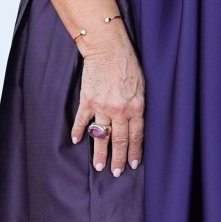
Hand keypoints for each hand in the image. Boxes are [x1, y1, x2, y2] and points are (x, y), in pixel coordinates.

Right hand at [70, 29, 145, 175]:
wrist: (109, 48)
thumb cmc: (129, 65)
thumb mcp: (142, 87)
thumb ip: (139, 106)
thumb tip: (136, 124)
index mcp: (136, 107)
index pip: (136, 136)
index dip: (134, 152)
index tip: (132, 164)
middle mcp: (119, 110)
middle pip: (119, 140)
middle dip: (118, 159)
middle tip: (115, 173)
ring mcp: (102, 106)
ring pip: (101, 136)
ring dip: (100, 153)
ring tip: (99, 166)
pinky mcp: (87, 100)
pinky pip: (82, 121)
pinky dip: (79, 132)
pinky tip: (77, 141)